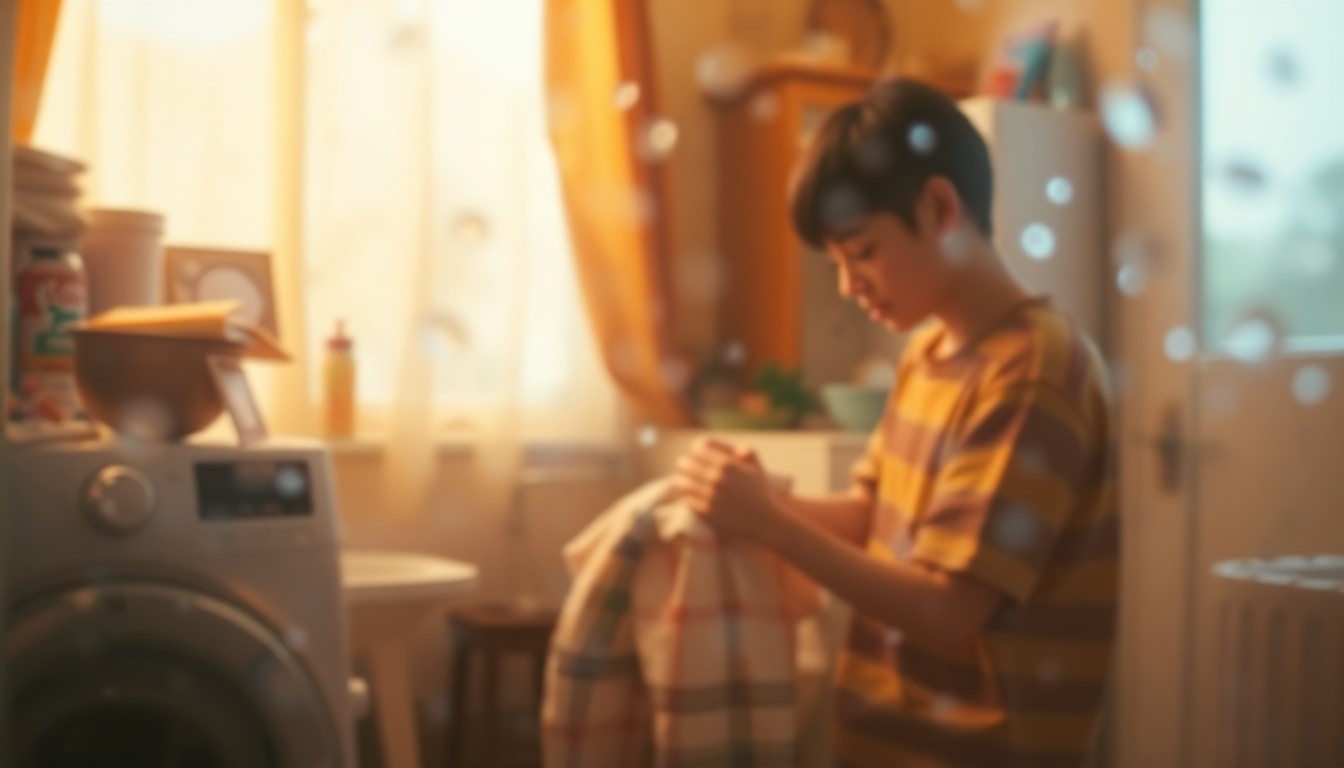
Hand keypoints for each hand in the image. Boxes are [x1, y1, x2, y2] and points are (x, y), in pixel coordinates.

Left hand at [671, 436, 785, 539]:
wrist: (764, 521)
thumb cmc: (762, 494)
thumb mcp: (758, 469)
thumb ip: (749, 454)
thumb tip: (738, 450)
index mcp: (726, 463)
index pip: (697, 449)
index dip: (694, 451)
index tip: (694, 455)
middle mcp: (716, 477)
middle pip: (686, 464)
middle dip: (684, 465)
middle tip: (683, 468)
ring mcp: (710, 494)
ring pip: (683, 482)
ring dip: (681, 480)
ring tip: (681, 481)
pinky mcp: (706, 511)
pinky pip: (687, 499)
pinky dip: (685, 496)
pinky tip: (687, 496)